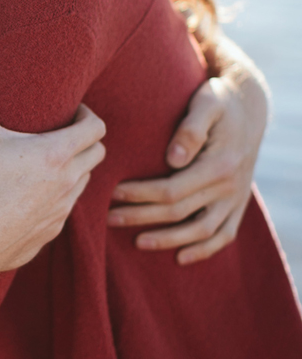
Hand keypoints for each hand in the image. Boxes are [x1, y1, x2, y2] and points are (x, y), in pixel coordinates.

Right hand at [0, 64, 105, 276]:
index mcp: (56, 154)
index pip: (96, 128)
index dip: (88, 115)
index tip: (72, 110)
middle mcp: (68, 181)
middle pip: (98, 152)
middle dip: (86, 139)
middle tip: (64, 131)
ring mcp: (63, 208)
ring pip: (85, 180)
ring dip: (76, 166)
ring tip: (51, 159)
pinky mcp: (54, 229)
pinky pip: (68, 206)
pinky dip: (62, 193)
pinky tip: (37, 191)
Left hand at [108, 59, 268, 264]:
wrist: (248, 107)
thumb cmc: (218, 100)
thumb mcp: (207, 103)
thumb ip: (191, 128)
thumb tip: (174, 159)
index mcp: (219, 164)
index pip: (172, 190)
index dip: (141, 195)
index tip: (113, 193)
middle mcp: (230, 186)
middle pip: (180, 212)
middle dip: (142, 217)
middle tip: (109, 217)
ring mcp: (236, 198)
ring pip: (201, 231)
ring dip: (168, 240)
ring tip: (136, 242)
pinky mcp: (238, 204)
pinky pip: (224, 235)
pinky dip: (203, 250)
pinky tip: (179, 257)